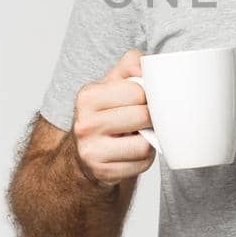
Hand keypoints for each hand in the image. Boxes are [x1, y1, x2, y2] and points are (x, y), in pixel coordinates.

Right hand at [71, 49, 157, 186]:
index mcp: (88, 97)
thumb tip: (145, 68)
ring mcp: (91, 151)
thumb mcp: (113, 83)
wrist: (85, 152)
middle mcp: (85, 124)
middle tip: (144, 120)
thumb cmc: (106, 113)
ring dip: (149, 140)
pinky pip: (141, 164)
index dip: (148, 96)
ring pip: (144, 144)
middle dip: (150, 118)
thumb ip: (131, 64)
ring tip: (139, 135)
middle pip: (143, 116)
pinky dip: (144, 159)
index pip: (137, 91)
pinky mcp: (103, 172)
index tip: (143, 101)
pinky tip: (133, 152)